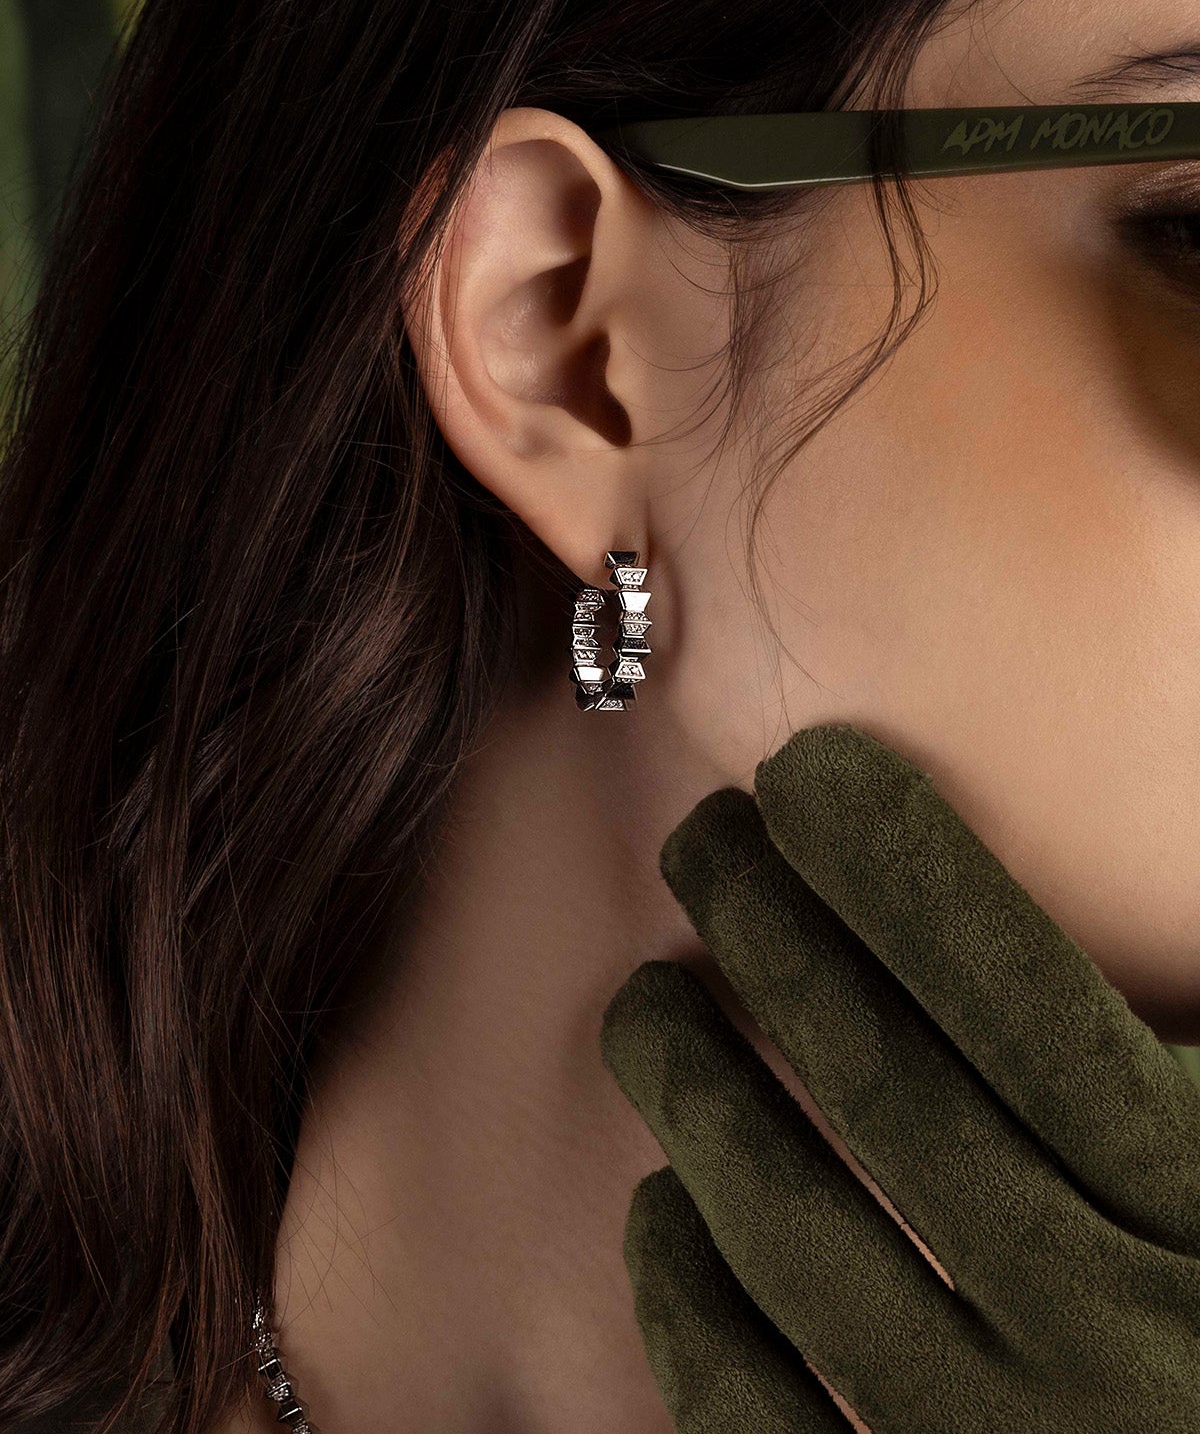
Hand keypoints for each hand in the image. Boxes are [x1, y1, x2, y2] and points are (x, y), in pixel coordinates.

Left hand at [599, 723, 1199, 1431]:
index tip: (806, 772)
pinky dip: (689, 1303)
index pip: (1036, 1017)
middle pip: (891, 1096)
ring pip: (801, 1243)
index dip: (905, 875)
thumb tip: (1088, 862)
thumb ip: (1170, 1043)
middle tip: (702, 840)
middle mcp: (1127, 1349)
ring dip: (699, 1094)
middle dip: (772, 935)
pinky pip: (757, 1422)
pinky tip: (660, 1209)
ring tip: (648, 1001)